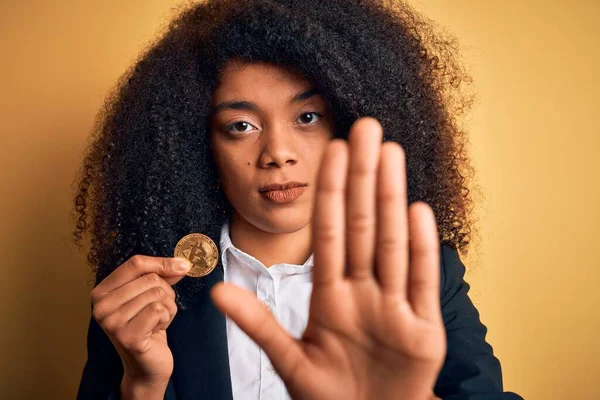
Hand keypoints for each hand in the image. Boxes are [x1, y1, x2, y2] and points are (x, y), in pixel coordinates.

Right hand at [90, 255, 191, 386]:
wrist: (147, 366)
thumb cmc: (148, 328)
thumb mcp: (151, 296)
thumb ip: (162, 276)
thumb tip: (181, 263)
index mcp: (102, 292)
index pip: (135, 263)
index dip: (162, 262)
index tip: (183, 266)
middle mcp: (101, 306)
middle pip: (150, 279)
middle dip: (166, 293)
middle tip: (158, 312)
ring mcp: (112, 322)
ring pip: (157, 294)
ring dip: (167, 308)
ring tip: (156, 322)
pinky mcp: (127, 336)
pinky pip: (159, 310)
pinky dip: (166, 319)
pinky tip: (157, 331)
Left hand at [210, 117, 445, 399]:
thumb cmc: (329, 397)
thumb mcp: (289, 361)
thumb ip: (258, 325)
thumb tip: (217, 292)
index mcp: (330, 298)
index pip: (330, 233)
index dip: (331, 191)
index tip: (331, 150)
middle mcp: (364, 293)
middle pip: (364, 225)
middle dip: (364, 177)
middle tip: (365, 127)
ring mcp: (394, 309)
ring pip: (392, 243)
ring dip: (390, 198)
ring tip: (390, 153)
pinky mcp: (423, 331)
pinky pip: (419, 283)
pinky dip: (419, 248)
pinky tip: (416, 209)